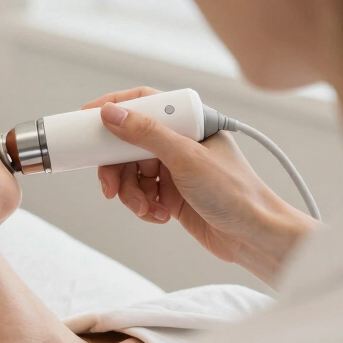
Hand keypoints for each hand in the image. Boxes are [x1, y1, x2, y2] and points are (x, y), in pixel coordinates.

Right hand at [84, 87, 319, 285]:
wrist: (255, 238)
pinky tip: (159, 215)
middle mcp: (180, 142)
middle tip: (109, 185)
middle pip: (129, 143)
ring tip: (145, 208)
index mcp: (189, 123)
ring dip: (131, 192)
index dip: (114, 108)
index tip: (87, 118)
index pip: (144, 103)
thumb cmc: (237, 194)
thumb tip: (112, 114)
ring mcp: (175, 169)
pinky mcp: (172, 194)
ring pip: (131, 172)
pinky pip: (141, 193)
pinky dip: (143, 205)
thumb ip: (147, 134)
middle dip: (116, 167)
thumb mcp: (186, 159)